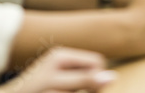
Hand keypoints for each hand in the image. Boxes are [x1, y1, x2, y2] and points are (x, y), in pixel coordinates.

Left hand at [0, 48, 115, 92]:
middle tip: (73, 91)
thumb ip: (85, 80)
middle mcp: (62, 59)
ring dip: (79, 89)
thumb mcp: (59, 85)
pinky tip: (57, 91)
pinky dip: (71, 90)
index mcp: (63, 55)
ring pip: (84, 80)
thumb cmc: (32, 90)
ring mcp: (59, 69)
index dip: (97, 78)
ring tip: (60, 91)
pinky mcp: (56, 80)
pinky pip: (74, 85)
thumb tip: (112, 77)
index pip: (97, 62)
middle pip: (92, 70)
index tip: (89, 90)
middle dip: (89, 84)